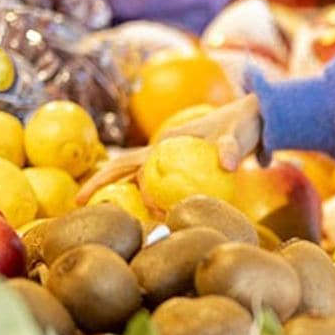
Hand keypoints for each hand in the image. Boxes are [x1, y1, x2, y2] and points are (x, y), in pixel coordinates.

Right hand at [74, 94, 262, 203]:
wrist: (257, 118)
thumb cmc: (246, 125)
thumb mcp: (239, 136)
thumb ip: (232, 148)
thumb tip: (226, 162)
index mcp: (168, 143)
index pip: (128, 163)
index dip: (106, 180)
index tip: (88, 200)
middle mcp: (163, 148)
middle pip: (123, 168)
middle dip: (99, 185)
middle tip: (76, 206)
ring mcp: (171, 155)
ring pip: (137, 175)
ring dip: (119, 191)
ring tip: (105, 216)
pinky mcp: (181, 163)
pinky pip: (158, 182)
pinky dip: (147, 196)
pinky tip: (145, 216)